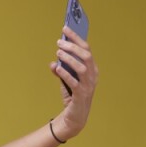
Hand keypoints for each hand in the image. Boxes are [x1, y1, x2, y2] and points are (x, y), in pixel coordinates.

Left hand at [50, 24, 99, 138]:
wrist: (74, 118)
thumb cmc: (72, 97)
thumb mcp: (65, 82)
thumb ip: (60, 71)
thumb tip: (53, 62)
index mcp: (92, 69)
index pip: (86, 49)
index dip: (76, 38)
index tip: (65, 28)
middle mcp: (93, 75)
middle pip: (86, 55)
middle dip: (73, 46)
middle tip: (59, 42)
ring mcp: (88, 85)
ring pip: (82, 67)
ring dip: (69, 58)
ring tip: (58, 52)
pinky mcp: (81, 95)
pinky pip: (74, 82)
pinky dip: (65, 74)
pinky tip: (57, 68)